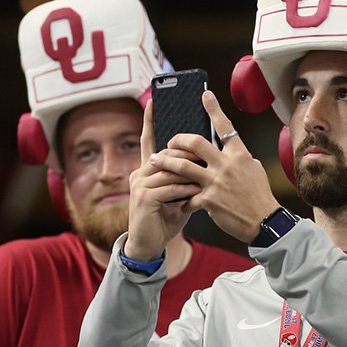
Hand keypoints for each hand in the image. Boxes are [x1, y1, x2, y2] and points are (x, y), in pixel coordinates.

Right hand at [124, 99, 201, 260]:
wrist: (149, 244)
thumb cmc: (165, 218)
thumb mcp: (177, 194)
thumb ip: (185, 177)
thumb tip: (204, 159)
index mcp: (146, 169)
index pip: (148, 140)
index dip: (150, 121)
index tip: (154, 101)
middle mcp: (139, 173)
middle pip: (166, 153)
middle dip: (187, 153)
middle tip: (206, 152)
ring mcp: (139, 185)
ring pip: (169, 170)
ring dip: (190, 173)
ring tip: (207, 176)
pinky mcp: (144, 199)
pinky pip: (169, 188)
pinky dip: (185, 190)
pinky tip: (197, 193)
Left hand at [152, 90, 280, 242]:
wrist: (264, 221)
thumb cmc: (260, 196)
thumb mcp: (253, 170)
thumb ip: (238, 158)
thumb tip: (229, 148)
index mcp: (239, 154)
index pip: (225, 127)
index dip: (214, 109)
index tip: (205, 95)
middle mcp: (226, 165)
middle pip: (195, 143)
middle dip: (178, 139)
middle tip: (169, 141)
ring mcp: (216, 182)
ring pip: (183, 166)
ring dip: (166, 163)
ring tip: (154, 161)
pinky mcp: (209, 200)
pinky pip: (188, 197)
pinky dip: (182, 200)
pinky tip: (179, 204)